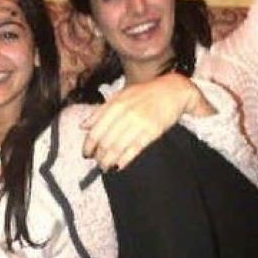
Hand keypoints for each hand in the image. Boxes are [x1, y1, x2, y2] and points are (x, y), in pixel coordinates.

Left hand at [82, 73, 214, 170]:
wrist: (173, 90)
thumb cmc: (145, 93)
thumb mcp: (121, 96)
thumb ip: (101, 111)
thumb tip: (84, 126)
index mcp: (116, 104)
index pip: (96, 129)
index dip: (88, 145)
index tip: (86, 153)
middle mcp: (126, 114)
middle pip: (105, 141)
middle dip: (98, 155)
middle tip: (96, 162)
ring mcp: (139, 123)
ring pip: (118, 147)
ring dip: (109, 160)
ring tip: (105, 167)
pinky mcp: (152, 132)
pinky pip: (134, 149)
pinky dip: (124, 160)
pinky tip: (119, 166)